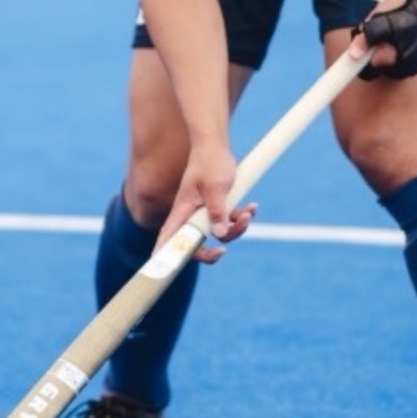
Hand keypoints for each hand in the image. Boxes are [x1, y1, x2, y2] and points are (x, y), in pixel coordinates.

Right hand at [156, 141, 247, 264]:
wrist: (216, 145)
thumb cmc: (210, 162)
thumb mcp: (215, 186)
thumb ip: (217, 211)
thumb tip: (220, 236)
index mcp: (181, 211)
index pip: (168, 240)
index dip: (164, 258)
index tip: (166, 272)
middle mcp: (190, 216)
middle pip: (195, 245)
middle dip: (211, 251)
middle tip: (222, 252)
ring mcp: (204, 213)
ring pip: (218, 235)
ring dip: (236, 230)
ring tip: (248, 214)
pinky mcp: (218, 208)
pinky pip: (229, 222)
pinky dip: (242, 218)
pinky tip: (252, 207)